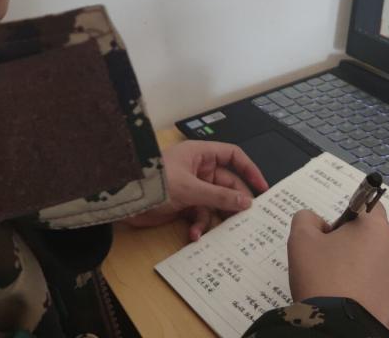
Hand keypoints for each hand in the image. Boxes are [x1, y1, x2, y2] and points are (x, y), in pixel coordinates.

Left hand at [125, 140, 267, 240]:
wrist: (126, 198)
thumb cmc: (157, 182)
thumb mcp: (191, 189)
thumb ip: (220, 197)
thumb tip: (246, 202)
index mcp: (200, 154)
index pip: (233, 156)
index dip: (249, 170)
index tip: (262, 188)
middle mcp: (198, 168)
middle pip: (226, 184)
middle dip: (233, 201)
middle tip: (243, 218)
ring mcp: (191, 186)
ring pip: (214, 202)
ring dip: (214, 217)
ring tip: (215, 230)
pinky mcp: (182, 203)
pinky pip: (199, 214)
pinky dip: (199, 225)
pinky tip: (194, 234)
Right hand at [287, 203, 388, 337]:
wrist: (342, 334)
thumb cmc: (322, 280)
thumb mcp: (300, 241)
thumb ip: (307, 219)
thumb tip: (320, 223)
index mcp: (376, 229)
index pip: (369, 205)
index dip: (349, 217)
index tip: (333, 235)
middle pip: (377, 238)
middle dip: (358, 246)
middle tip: (334, 265)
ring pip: (385, 264)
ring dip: (370, 269)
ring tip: (347, 290)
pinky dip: (378, 293)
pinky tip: (359, 305)